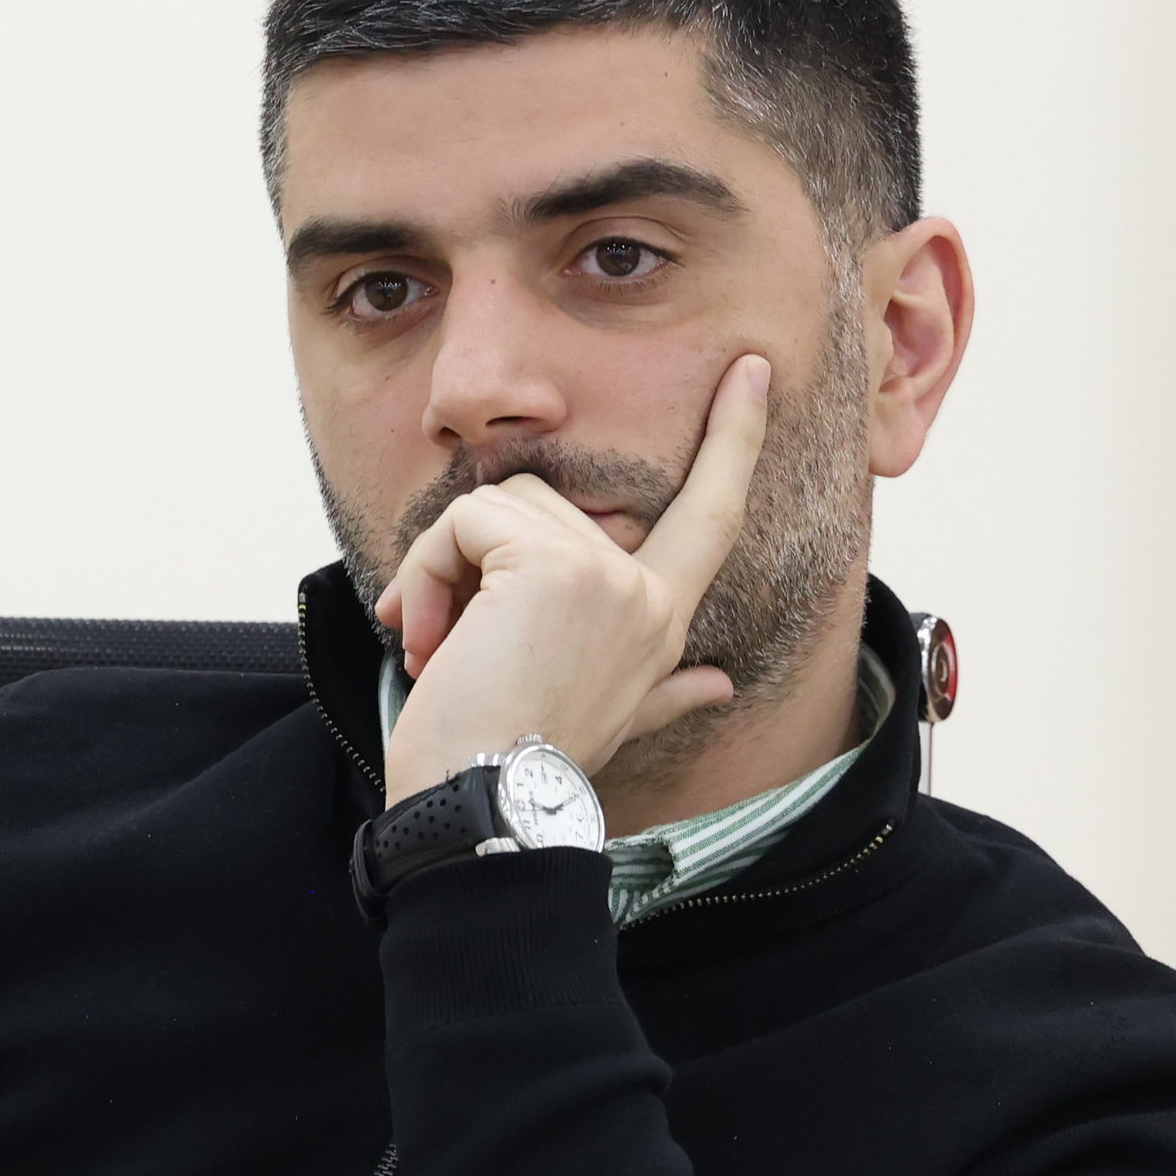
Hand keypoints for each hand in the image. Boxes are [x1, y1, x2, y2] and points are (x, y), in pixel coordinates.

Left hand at [376, 355, 770, 801]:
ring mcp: (603, 575)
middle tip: (444, 641)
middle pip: (539, 503)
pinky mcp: (548, 566)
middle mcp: (643, 591)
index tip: (750, 372)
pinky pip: (462, 524)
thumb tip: (719, 686)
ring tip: (438, 647)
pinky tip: (429, 639)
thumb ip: (668, 693)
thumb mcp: (612, 721)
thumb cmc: (523, 761)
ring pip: (492, 508)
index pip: (712, 514)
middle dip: (470, 560)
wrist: (481, 803)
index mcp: (661, 622)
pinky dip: (425, 573)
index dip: (734, 440)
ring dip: (440, 571)